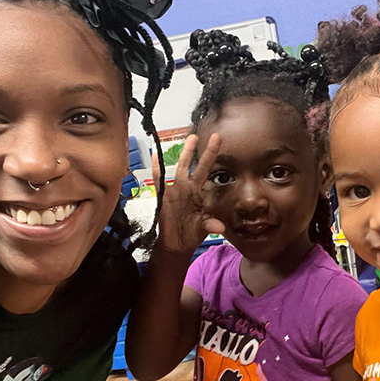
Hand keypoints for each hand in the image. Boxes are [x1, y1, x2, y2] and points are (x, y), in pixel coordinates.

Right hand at [155, 134, 224, 253]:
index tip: (224, 152)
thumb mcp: (202, 229)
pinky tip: (155, 156)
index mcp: (200, 194)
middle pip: (199, 166)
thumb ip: (209, 225)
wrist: (175, 244)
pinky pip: (159, 180)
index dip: (216, 164)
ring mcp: (176, 190)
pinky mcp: (163, 196)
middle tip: (215, 136)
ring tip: (191, 138)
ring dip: (186, 154)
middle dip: (206, 151)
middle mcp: (189, 188)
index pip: (210, 175)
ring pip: (181, 167)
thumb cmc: (190, 235)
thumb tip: (219, 228)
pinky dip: (156, 169)